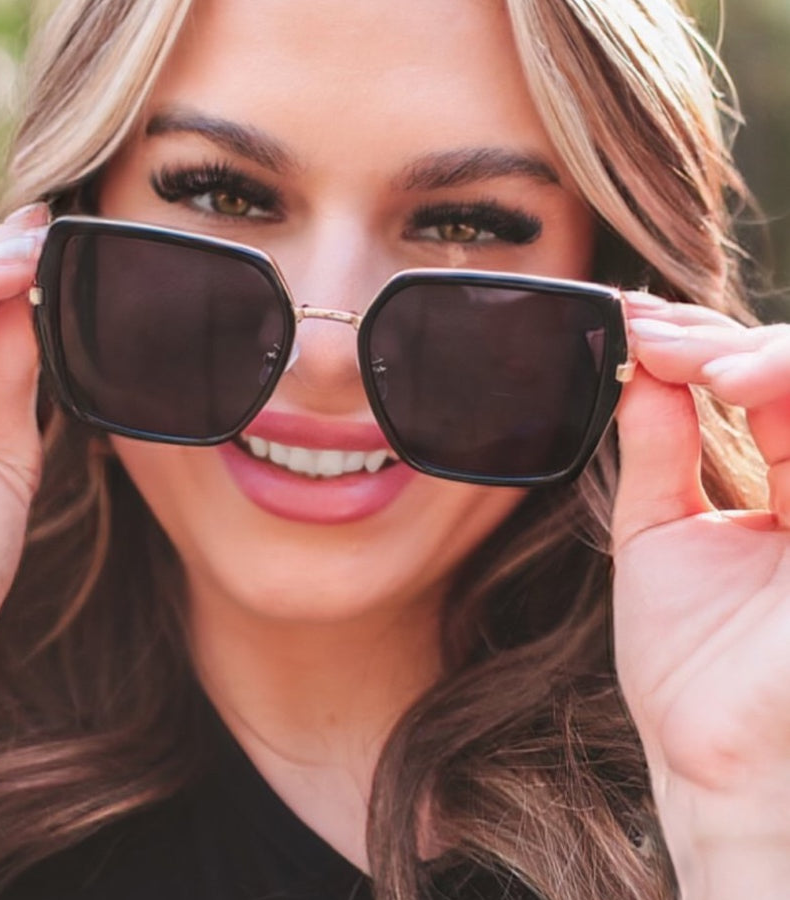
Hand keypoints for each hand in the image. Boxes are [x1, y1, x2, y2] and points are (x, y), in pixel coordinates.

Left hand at [612, 295, 789, 896]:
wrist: (706, 757)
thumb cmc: (688, 660)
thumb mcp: (658, 532)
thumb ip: (659, 450)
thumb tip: (643, 369)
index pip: (770, 385)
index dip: (703, 345)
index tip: (629, 325)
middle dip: (727, 340)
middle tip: (649, 333)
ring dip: (768, 353)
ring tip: (688, 356)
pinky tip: (731, 381)